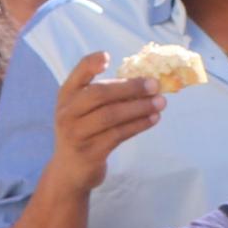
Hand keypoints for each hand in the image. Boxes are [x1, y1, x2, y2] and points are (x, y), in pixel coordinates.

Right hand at [43, 51, 166, 199]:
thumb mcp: (83, 110)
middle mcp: (68, 113)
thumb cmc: (83, 132)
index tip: (108, 56)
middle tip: (154, 85)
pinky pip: (118, 135)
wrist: (70, 171)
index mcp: (66, 96)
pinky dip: (138, 125)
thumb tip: (143, 80)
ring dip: (139, 107)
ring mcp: (77, 134)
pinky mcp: (90, 152)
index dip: (90, 64)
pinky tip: (153, 119)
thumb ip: (102, 94)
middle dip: (130, 88)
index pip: (77, 75)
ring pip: (111, 116)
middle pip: (99, 94)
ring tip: (161, 102)